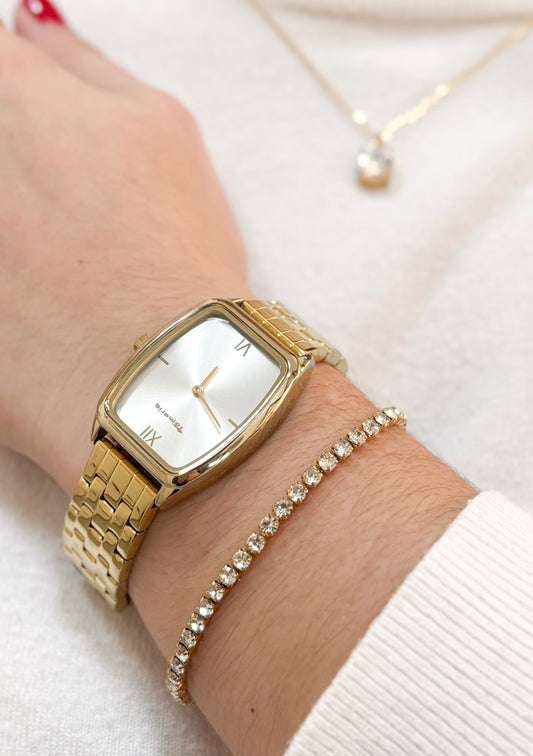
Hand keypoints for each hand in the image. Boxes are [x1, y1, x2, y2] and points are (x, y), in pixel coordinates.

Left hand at [0, 5, 248, 491]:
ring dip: (13, 234)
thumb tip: (29, 21)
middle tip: (48, 223)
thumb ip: (82, 63)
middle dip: (14, 182)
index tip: (39, 150)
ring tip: (49, 271)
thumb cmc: (177, 255)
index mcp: (11, 96)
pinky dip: (6, 291)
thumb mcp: (163, 130)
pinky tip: (32, 313)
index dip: (14, 107)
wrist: (169, 383)